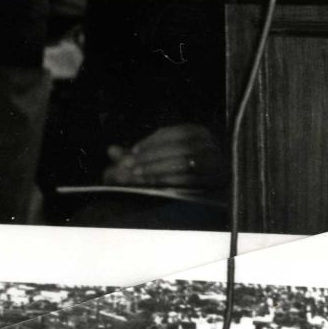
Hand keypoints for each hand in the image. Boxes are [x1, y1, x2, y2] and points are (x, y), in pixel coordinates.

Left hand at [103, 123, 224, 188]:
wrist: (201, 195)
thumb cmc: (170, 172)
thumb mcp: (150, 161)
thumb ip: (132, 156)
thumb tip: (111, 150)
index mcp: (200, 133)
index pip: (176, 133)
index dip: (152, 142)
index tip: (133, 151)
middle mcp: (212, 146)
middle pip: (179, 148)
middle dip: (151, 156)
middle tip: (128, 166)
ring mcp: (216, 165)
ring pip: (183, 164)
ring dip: (157, 169)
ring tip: (136, 175)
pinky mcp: (215, 183)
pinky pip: (188, 181)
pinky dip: (166, 180)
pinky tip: (150, 183)